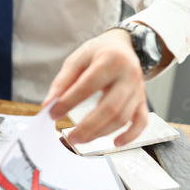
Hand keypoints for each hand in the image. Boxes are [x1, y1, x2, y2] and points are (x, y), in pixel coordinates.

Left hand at [43, 29, 148, 146]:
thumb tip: (48, 105)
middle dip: (88, 127)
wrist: (122, 46)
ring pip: (123, 118)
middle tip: (71, 138)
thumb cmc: (96, 54)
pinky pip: (141, 121)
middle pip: (110, 108)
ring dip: (102, 133)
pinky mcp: (142, 100)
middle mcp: (129, 76)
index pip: (88, 87)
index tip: (53, 114)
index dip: (69, 102)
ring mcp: (138, 90)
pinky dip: (131, 135)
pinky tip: (115, 143)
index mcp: (111, 61)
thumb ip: (62, 82)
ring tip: (82, 139)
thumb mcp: (76, 60)